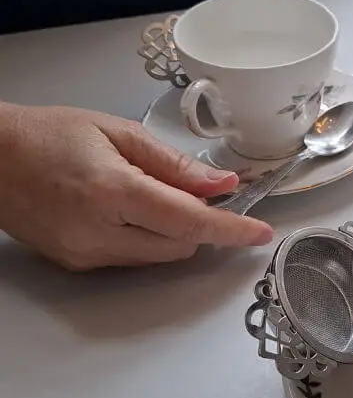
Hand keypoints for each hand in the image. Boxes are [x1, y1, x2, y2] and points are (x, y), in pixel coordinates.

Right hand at [0, 102, 273, 270]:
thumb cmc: (47, 135)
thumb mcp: (117, 133)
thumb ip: (175, 163)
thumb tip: (223, 184)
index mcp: (113, 192)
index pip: (190, 222)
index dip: (231, 229)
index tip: (260, 233)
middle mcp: (100, 232)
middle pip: (182, 245)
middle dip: (200, 223)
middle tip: (199, 190)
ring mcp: (87, 254)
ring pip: (161, 256)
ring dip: (175, 232)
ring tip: (150, 193)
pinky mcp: (78, 264)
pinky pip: (134, 258)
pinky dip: (147, 238)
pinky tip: (128, 209)